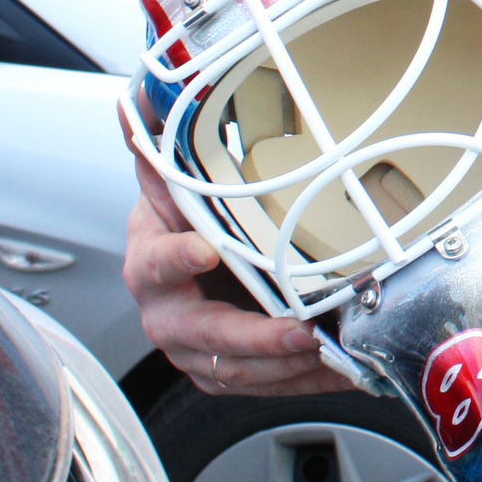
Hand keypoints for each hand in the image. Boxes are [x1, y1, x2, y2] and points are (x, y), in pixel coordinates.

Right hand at [119, 104, 354, 396]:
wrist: (185, 264)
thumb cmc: (183, 224)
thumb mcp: (172, 181)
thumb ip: (160, 142)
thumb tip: (139, 95)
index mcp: (150, 263)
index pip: (155, 264)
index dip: (177, 260)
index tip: (205, 251)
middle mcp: (167, 314)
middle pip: (203, 335)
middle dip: (255, 338)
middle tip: (298, 331)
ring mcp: (195, 351)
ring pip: (237, 370)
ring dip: (286, 366)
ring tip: (331, 350)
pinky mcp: (226, 373)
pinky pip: (265, 386)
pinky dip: (305, 381)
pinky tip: (341, 368)